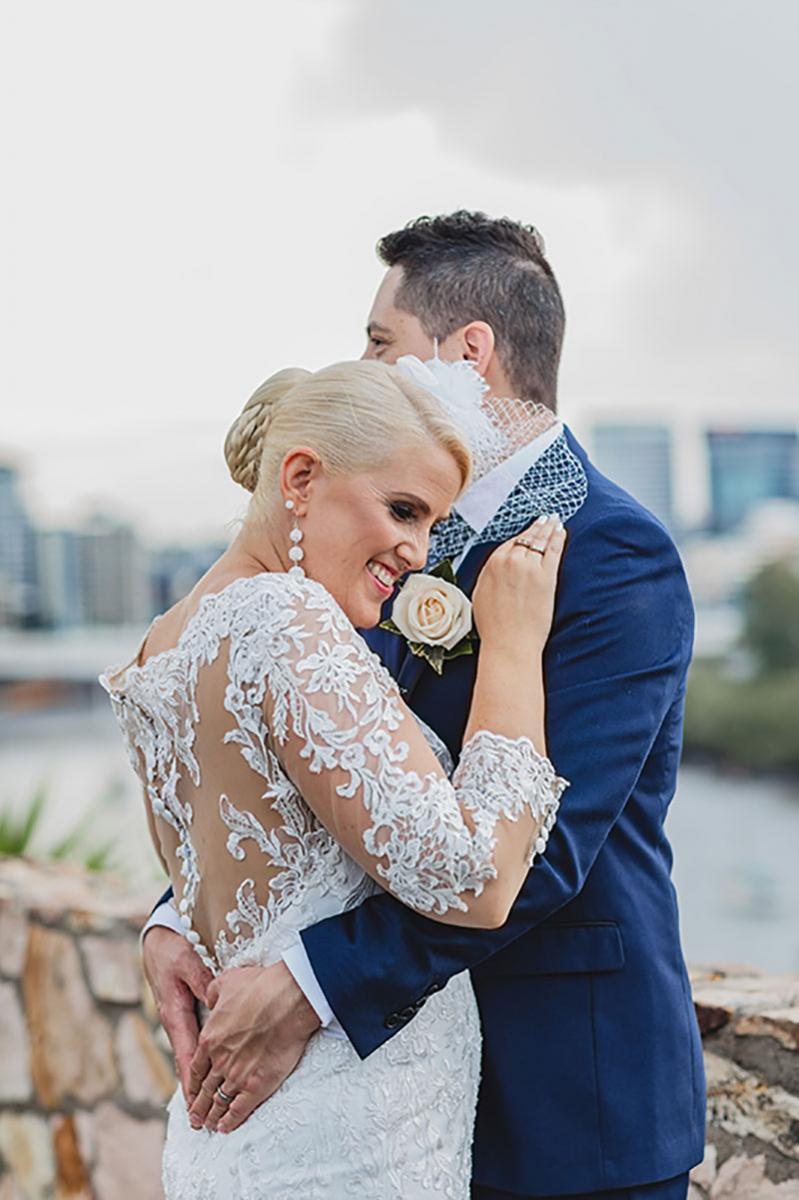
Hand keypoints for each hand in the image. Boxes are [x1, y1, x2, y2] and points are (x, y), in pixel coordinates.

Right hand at [142, 925, 212, 1101]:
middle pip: (188, 1061)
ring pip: (191, 1053)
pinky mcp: (184, 1011)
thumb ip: (201, 981)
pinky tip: (208, 1071)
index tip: (197, 1104)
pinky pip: (194, 1039)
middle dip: (195, 1090)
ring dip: (197, 1078)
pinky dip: (199, 1059)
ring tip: (205, 1107)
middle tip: (202, 1120)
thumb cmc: (173, 948)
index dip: (192, 1081)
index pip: (186, 1054)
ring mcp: (178, 1017)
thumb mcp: (187, 961)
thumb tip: (213, 1001)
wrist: (159, 937)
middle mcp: (174, 1020)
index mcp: (174, 1013)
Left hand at [187, 960, 320, 1133]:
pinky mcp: (257, 1085)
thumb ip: (211, 993)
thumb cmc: (260, 986)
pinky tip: (225, 1127)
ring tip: (208, 1126)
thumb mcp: (225, 982)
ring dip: (211, 1116)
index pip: (195, 1068)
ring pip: (219, 1102)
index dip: (192, 1084)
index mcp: (209, 1038)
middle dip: (198, 1106)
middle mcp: (219, 1061)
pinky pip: (239, 1109)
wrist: (288, 999)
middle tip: (195, 1119)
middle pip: (205, 1089)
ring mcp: (237, 1075)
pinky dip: (231, 1121)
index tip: (191, 1094)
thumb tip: (208, 1000)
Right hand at [472, 514, 565, 652]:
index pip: (509, 543)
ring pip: (540, 540)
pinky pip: (553, 550)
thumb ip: (489, 577)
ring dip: (548, 528)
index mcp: (492, 564)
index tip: (527, 531)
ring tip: (555, 521)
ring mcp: (530, 567)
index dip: (521, 536)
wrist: (509, 642)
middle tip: (545, 518)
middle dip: (537, 527)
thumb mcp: (480, 595)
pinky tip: (561, 532)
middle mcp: (510, 561)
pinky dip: (558, 538)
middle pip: (526, 538)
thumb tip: (495, 570)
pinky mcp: (546, 576)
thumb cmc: (493, 626)